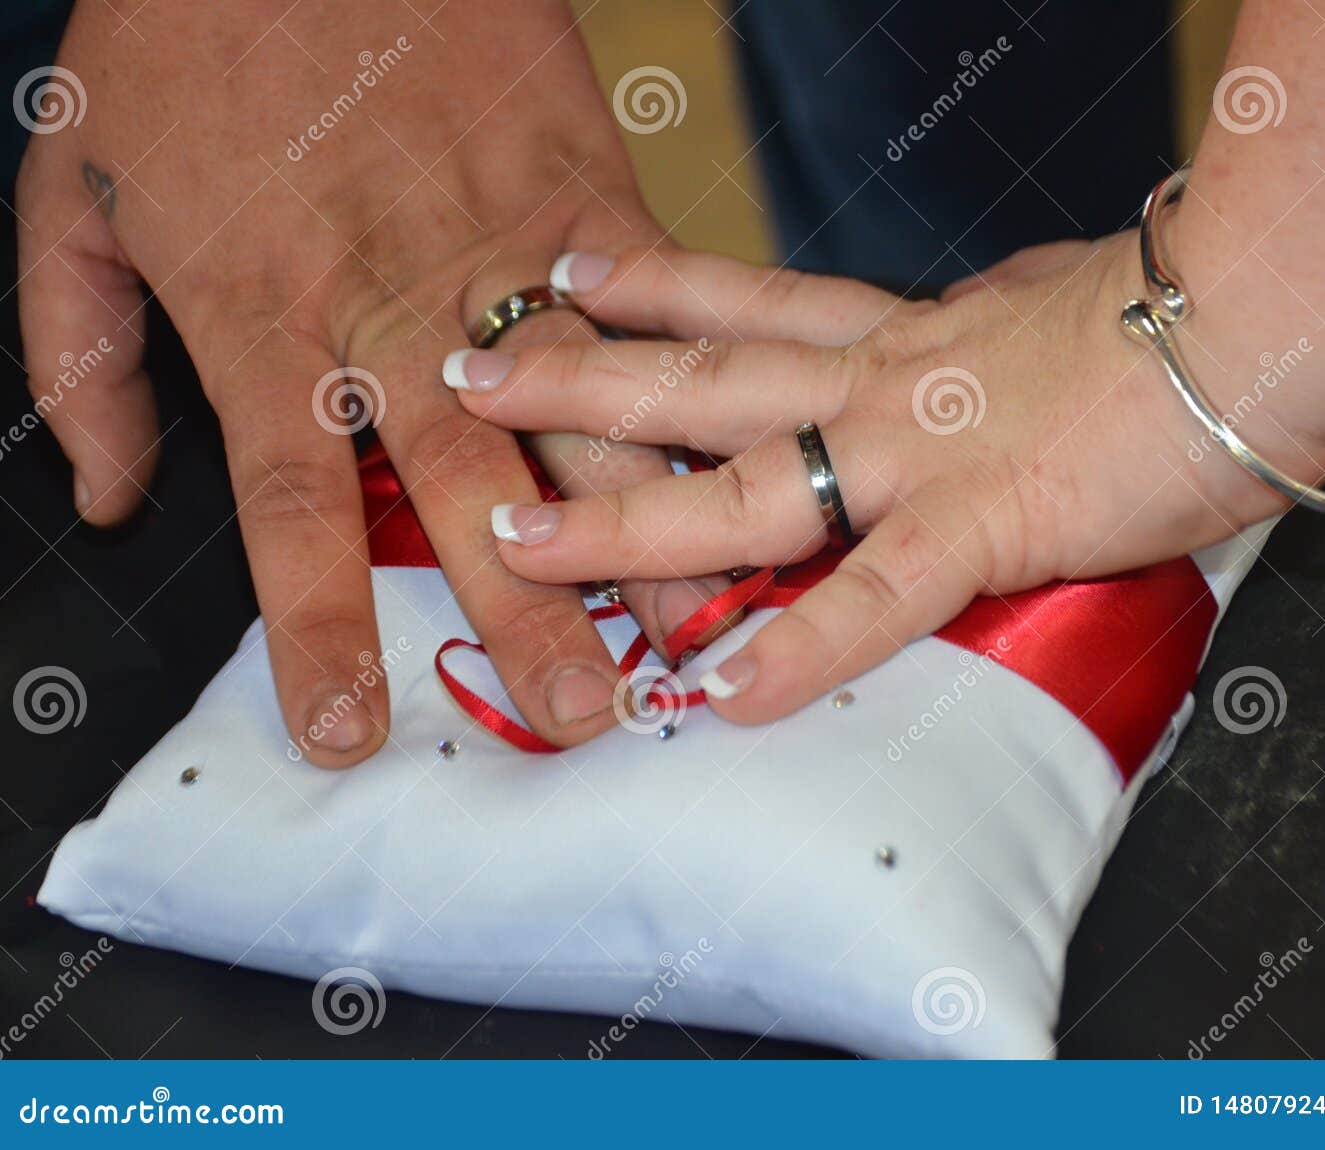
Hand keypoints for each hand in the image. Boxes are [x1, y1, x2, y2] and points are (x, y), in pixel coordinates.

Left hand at [17, 0, 723, 762]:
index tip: (349, 732)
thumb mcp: (72, 184)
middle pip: (476, 493)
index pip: (300, 517)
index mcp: (270, 325)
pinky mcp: (581, 191)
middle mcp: (397, 312)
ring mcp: (502, 253)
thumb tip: (113, 495)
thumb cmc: (191, 30)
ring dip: (648, 519)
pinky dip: (700, 379)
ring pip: (590, 415)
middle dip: (534, 613)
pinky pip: (652, 303)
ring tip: (700, 608)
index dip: (324, 633)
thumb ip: (79, 355)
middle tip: (584, 711)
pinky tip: (752, 448)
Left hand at [445, 233, 1324, 723]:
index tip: (578, 275)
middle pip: (703, 377)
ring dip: (627, 512)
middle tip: (476, 369)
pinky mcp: (982, 524)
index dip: (658, 288)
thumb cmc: (1173, 312)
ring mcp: (920, 454)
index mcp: (905, 334)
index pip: (754, 305)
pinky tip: (729, 694)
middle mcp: (886, 384)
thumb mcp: (1047, 302)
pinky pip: (872, 597)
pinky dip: (801, 647)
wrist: (1255, 314)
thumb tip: (986, 318)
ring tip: (526, 533)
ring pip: (744, 481)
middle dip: (580, 378)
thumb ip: (992, 322)